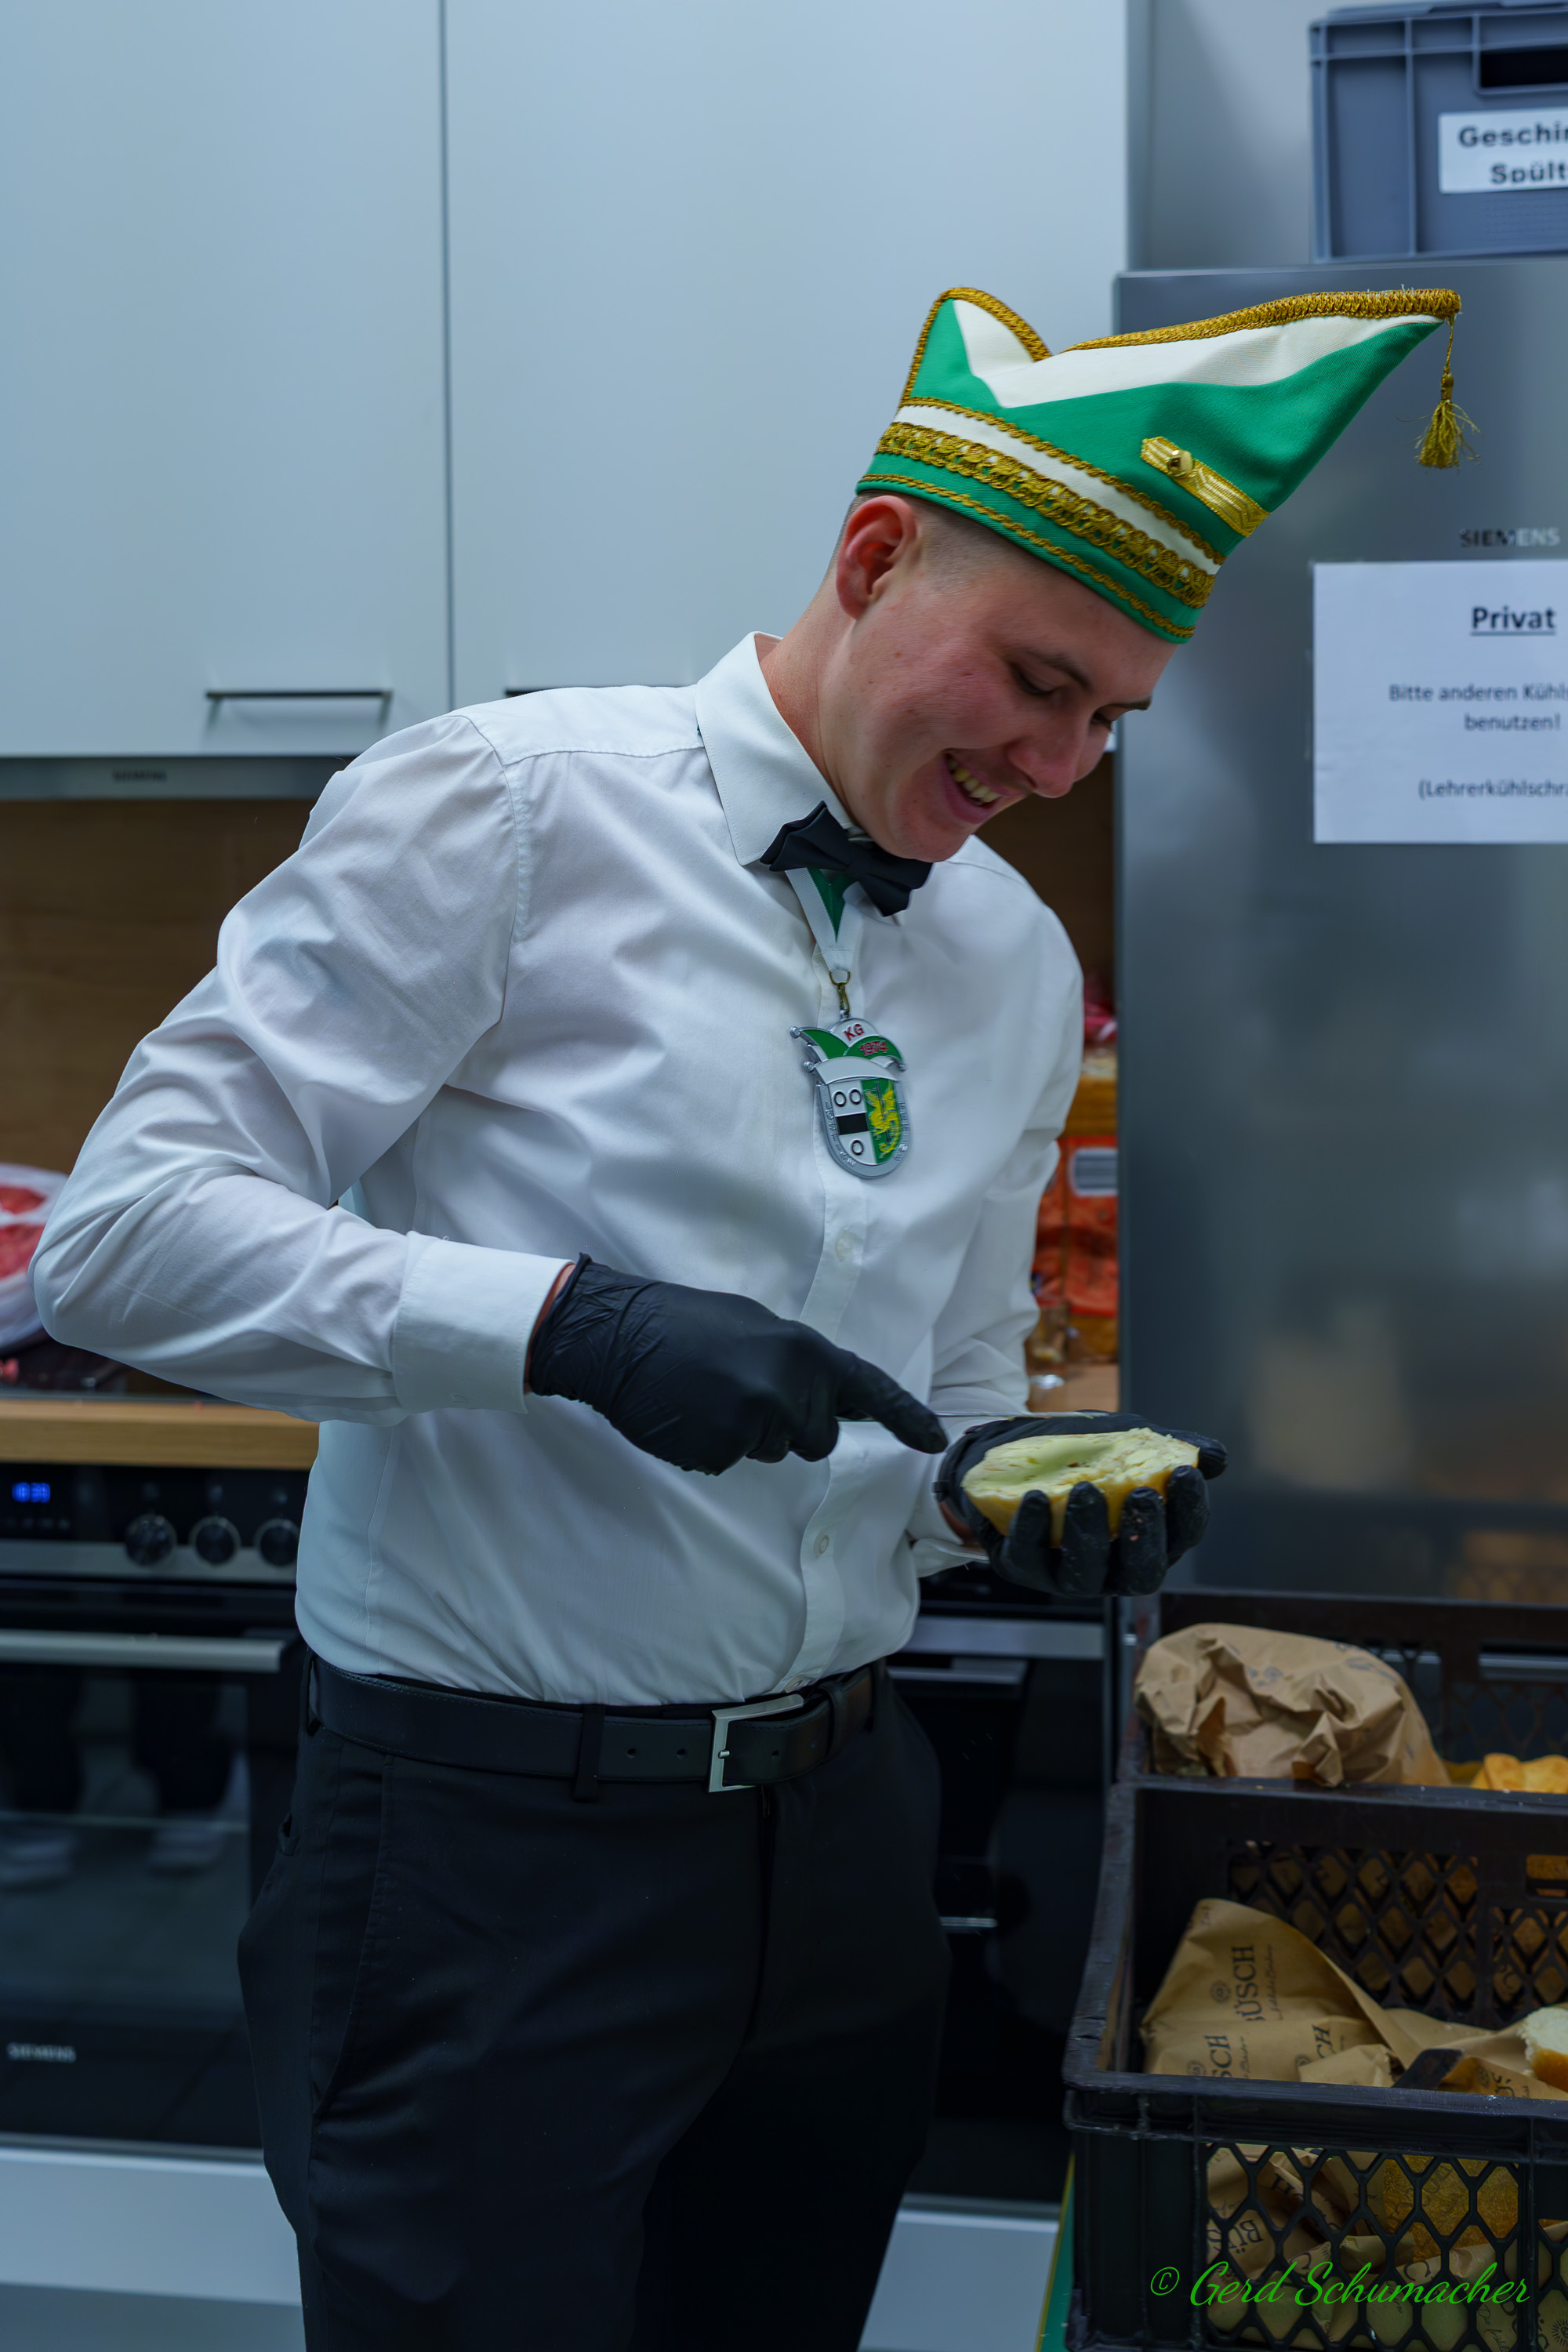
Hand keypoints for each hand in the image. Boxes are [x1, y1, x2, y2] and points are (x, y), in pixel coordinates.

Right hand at [529, 1257, 947, 1476]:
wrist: (617, 1334)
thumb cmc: (684, 1324)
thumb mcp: (756, 1328)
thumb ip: (799, 1364)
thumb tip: (834, 1399)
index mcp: (802, 1348)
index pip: (868, 1388)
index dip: (905, 1416)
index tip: (935, 1441)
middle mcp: (789, 1385)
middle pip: (816, 1437)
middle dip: (787, 1425)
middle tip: (738, 1389)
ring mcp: (756, 1420)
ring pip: (772, 1451)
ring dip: (746, 1435)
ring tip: (707, 1396)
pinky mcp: (722, 1448)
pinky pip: (732, 1462)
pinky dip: (713, 1446)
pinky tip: (688, 1414)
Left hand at [933, 1412, 1226, 1598]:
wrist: (1015, 1449)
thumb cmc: (1083, 1452)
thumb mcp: (1128, 1441)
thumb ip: (1170, 1448)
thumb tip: (1216, 1458)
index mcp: (1150, 1539)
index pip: (1182, 1536)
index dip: (1188, 1509)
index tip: (1184, 1473)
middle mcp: (1115, 1566)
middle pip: (1142, 1571)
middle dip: (1145, 1536)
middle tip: (1142, 1495)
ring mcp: (1069, 1573)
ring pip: (1086, 1573)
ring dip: (1089, 1533)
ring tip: (1085, 1490)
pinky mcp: (1025, 1566)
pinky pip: (1029, 1558)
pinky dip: (1033, 1531)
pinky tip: (1036, 1499)